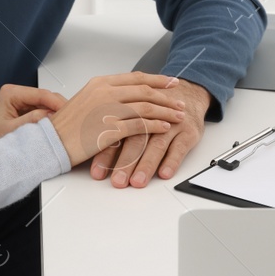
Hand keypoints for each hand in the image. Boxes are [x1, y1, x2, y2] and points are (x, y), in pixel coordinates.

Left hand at [0, 84, 67, 147]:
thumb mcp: (10, 131)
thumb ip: (30, 121)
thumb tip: (51, 115)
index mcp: (10, 93)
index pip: (40, 94)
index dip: (56, 102)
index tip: (69, 112)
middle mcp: (17, 93)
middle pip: (46, 96)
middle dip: (58, 107)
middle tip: (70, 120)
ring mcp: (23, 100)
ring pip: (47, 103)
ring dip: (56, 112)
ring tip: (65, 123)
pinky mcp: (26, 108)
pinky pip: (44, 109)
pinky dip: (51, 117)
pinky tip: (57, 125)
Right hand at [46, 72, 189, 167]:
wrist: (50, 141)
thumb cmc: (65, 125)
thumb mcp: (84, 100)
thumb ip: (104, 95)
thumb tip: (122, 96)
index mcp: (100, 83)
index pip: (136, 78)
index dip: (157, 80)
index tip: (171, 83)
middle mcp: (106, 92)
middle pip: (145, 90)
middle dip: (167, 96)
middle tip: (180, 101)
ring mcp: (108, 109)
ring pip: (146, 107)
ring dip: (166, 111)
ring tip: (178, 116)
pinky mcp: (110, 128)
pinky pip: (140, 125)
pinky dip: (155, 126)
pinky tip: (164, 128)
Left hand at [89, 78, 209, 187]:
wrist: (189, 94)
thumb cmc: (157, 107)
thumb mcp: (134, 110)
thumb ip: (114, 126)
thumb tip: (85, 148)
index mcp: (134, 109)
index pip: (117, 133)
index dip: (105, 153)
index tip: (97, 173)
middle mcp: (152, 117)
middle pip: (136, 139)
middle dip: (125, 162)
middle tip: (117, 181)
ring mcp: (171, 125)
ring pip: (157, 144)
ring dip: (147, 164)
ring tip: (138, 181)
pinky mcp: (188, 133)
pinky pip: (180, 148)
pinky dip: (172, 161)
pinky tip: (164, 173)